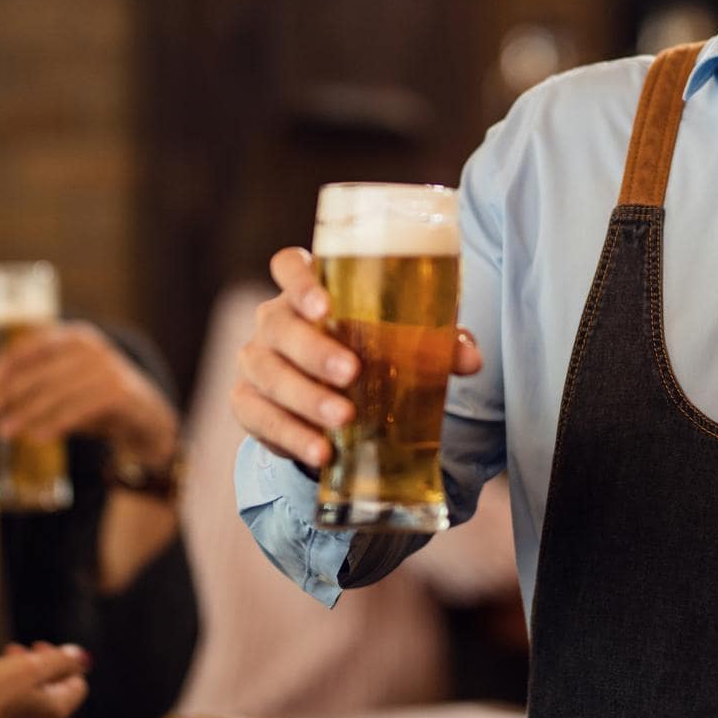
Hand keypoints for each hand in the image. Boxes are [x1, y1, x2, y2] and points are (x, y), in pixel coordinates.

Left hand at [0, 322, 178, 464]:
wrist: (145, 415)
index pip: (34, 343)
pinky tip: (36, 437)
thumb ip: (33, 383)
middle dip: (8, 391)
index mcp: (75, 336)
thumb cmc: (94, 397)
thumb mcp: (65, 382)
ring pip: (56, 392)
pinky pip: (77, 410)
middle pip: (41, 369)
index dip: (8, 361)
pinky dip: (54, 424)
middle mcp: (92, 348)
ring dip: (25, 413)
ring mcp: (107, 369)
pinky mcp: (118, 393)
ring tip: (3, 430)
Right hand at [0, 642, 90, 717]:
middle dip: (38, 666)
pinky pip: (12, 713)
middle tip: (15, 651)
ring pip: (30, 700)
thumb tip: (81, 657)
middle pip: (52, 690)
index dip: (61, 661)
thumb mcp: (28, 667)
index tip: (37, 647)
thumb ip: (60, 661)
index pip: (77, 683)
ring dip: (20, 678)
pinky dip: (6, 696)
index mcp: (56, 710)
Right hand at [232, 247, 482, 468]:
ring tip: (343, 419)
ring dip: (306, 398)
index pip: (288, 266)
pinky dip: (291, 435)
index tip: (325, 306)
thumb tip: (470, 360)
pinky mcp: (247, 403)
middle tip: (352, 372)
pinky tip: (321, 450)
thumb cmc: (367, 350)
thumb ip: (434, 342)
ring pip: (269, 374)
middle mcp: (273, 320)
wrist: (329, 395)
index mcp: (307, 290)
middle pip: (279, 325)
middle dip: (314, 350)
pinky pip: (258, 417)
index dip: (301, 281)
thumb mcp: (400, 340)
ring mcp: (256, 361)